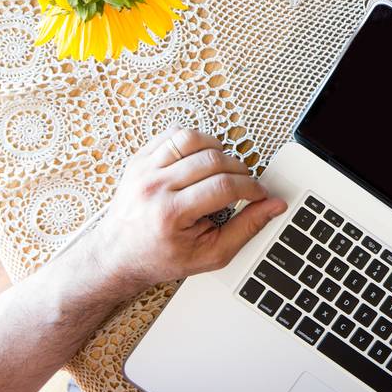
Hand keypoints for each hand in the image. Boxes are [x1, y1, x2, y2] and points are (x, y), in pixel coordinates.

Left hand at [80, 129, 285, 299]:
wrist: (117, 256)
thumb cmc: (161, 258)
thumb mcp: (210, 254)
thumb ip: (246, 228)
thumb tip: (274, 206)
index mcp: (170, 214)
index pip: (224, 187)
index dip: (251, 187)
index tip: (259, 194)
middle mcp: (154, 187)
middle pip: (212, 160)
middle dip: (238, 170)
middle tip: (243, 184)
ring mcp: (143, 170)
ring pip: (192, 139)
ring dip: (217, 150)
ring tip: (222, 168)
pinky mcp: (139, 159)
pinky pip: (172, 134)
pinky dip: (194, 140)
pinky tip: (200, 158)